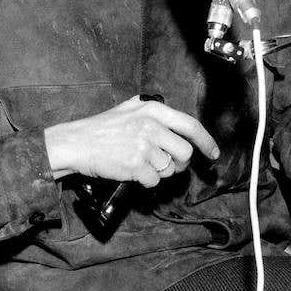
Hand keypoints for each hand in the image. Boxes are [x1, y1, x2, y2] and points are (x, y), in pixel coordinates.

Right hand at [45, 96, 219, 185]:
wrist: (76, 142)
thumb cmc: (102, 127)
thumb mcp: (129, 108)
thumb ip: (153, 112)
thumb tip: (176, 123)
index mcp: (153, 110)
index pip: (191, 125)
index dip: (206, 141)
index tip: (213, 153)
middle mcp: (152, 126)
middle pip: (185, 152)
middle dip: (180, 163)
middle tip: (169, 164)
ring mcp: (144, 146)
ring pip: (170, 169)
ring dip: (160, 172)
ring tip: (142, 164)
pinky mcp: (136, 165)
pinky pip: (154, 181)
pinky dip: (146, 181)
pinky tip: (134, 172)